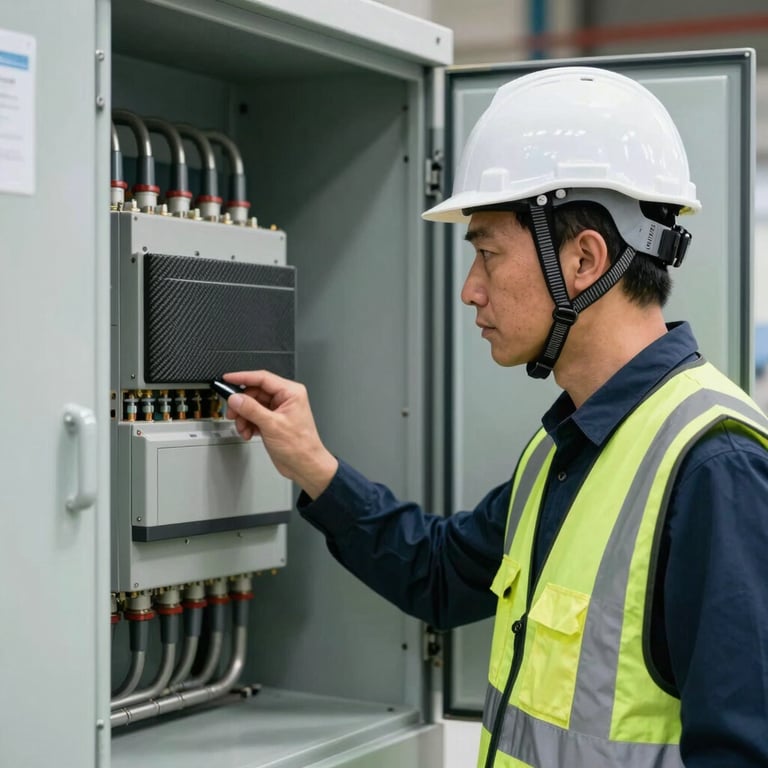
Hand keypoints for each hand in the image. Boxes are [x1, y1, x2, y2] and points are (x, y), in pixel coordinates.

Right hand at [222, 370, 337, 499]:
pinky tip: (249, 433)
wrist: (305, 466)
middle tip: (233, 413)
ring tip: (243, 428)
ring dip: (244, 417)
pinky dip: (248, 424)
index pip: (262, 378)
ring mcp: (278, 410)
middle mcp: (285, 399)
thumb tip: (236, 399)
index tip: (227, 378)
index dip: (242, 377)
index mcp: (291, 392)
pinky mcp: (273, 421)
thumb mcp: (272, 425)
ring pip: (252, 405)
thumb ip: (251, 410)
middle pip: (254, 392)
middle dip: (242, 404)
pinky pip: (254, 416)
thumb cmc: (301, 446)